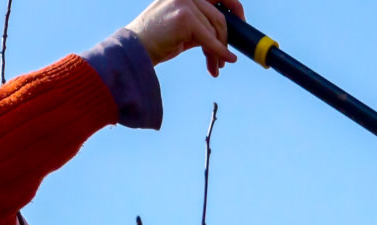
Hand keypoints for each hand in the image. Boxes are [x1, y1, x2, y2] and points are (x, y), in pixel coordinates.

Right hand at [125, 0, 243, 76]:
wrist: (135, 50)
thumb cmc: (157, 40)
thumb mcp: (183, 26)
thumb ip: (202, 23)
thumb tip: (226, 35)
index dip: (234, 6)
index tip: (241, 21)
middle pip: (219, 16)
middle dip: (224, 39)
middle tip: (224, 57)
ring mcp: (185, 2)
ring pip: (215, 30)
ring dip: (218, 51)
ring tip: (215, 66)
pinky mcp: (185, 17)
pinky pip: (209, 39)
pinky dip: (218, 52)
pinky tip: (223, 61)